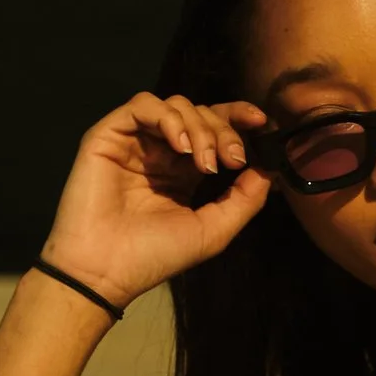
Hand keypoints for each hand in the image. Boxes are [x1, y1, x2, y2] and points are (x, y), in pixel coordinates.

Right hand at [39, 90, 273, 308]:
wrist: (106, 270)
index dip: (238, 120)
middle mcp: (159, 152)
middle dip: (224, 130)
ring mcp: (134, 142)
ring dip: (199, 126)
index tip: (263, 124)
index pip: (214, 130)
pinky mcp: (109, 135)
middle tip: (231, 159)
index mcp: (183, 173)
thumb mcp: (213, 230)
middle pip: (201, 113)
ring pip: (176, 105)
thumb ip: (244, 199)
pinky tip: (180, 146)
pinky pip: (144, 105)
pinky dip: (169, 118)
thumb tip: (269, 168)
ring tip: (203, 162)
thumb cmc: (154, 256)